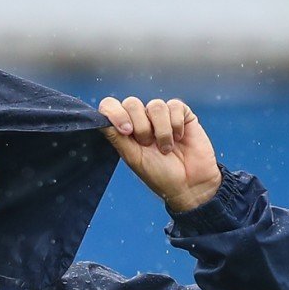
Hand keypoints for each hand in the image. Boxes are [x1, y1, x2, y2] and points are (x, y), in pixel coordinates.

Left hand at [97, 96, 221, 214]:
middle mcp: (143, 120)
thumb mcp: (134, 158)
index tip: (125, 131)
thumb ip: (117, 138)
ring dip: (161, 130)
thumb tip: (99, 120)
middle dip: (141, 126)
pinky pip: (175, 106)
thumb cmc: (161, 176)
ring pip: (155, 105)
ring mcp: (163, 116)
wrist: (190, 186)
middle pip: (132, 103)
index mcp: (127, 130)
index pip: (111, 107)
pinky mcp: (182, 115)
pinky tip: (180, 138)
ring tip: (167, 149)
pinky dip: (176, 124)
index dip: (115, 113)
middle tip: (148, 145)